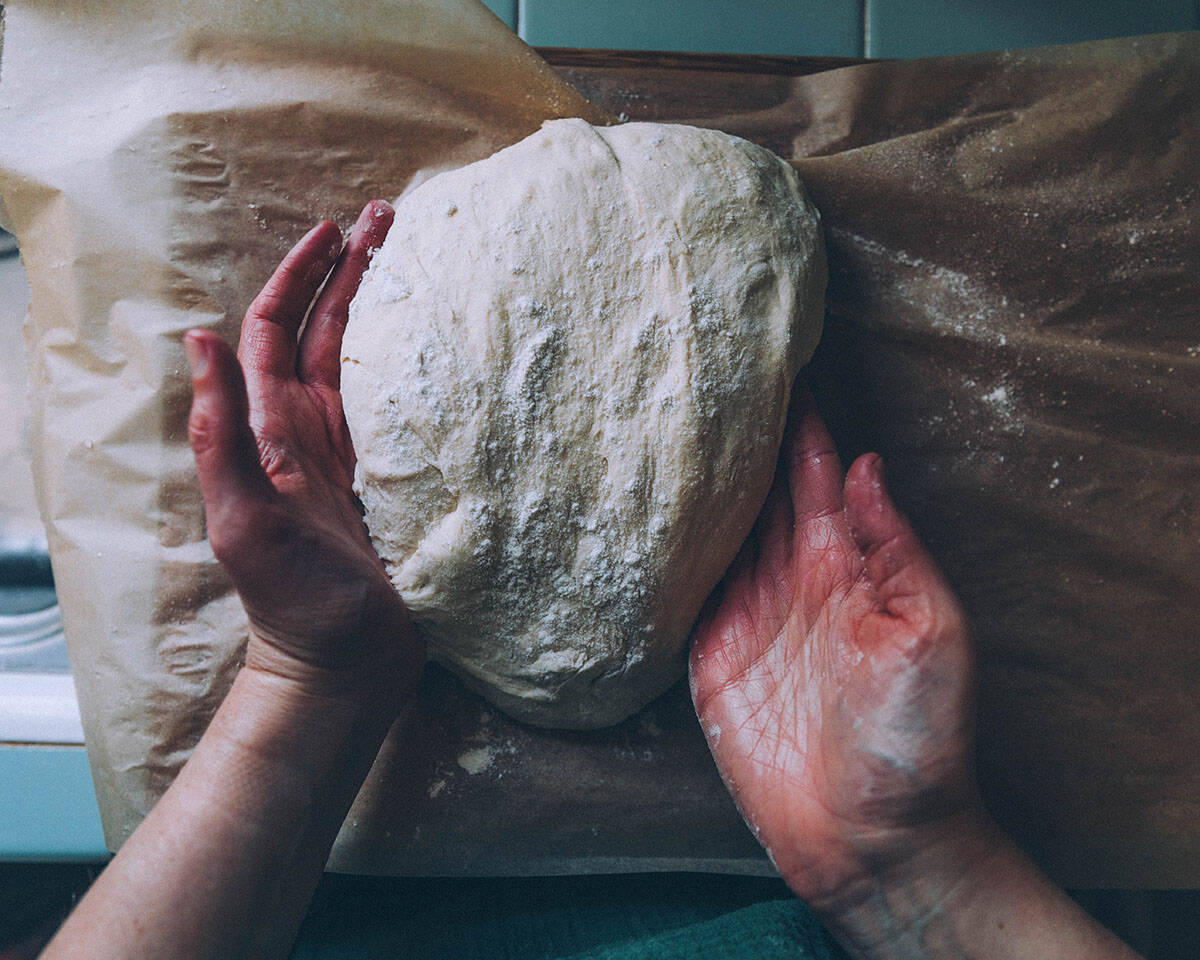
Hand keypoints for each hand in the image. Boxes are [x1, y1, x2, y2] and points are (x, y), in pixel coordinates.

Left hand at [185, 200, 421, 707]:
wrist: (344, 664)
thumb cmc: (293, 602)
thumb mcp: (245, 520)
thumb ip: (221, 436)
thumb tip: (196, 339)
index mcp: (274, 431)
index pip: (276, 332)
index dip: (298, 277)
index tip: (332, 229)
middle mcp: (310, 431)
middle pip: (327, 332)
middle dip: (350, 272)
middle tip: (388, 219)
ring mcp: (353, 454)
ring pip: (365, 361)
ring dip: (383, 307)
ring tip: (416, 260)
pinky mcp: (391, 480)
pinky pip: (401, 405)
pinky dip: (416, 365)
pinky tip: (443, 344)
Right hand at [690, 382, 988, 916]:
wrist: (872, 838)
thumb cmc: (919, 740)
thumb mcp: (932, 633)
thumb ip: (894, 550)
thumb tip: (866, 465)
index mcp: (846, 565)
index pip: (814, 473)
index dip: (796, 421)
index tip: (770, 361)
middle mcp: (792, 580)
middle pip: (756, 490)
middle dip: (734, 436)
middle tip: (700, 375)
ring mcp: (747, 617)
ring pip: (715, 531)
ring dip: (693, 482)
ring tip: (660, 426)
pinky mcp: (709, 659)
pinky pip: (682, 592)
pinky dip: (664, 553)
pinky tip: (641, 514)